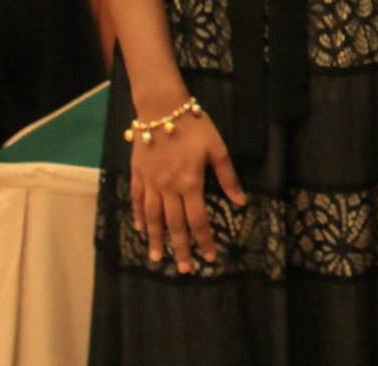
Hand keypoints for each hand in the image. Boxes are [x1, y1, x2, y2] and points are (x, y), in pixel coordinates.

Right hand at [128, 106, 246, 272]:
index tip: (209, 257)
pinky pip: (136, 201)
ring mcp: (150, 183)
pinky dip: (137, 217)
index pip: (198, 220)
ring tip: (157, 260)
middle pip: (174, 225)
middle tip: (184, 269)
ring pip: (152, 218)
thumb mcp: (218, 148)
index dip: (204, 241)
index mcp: (190, 183)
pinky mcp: (137, 175)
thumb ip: (228, 177)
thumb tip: (241, 202)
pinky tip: (140, 230)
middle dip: (180, 249)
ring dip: (156, 240)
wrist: (162, 108)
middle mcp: (168, 188)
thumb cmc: (195, 126)